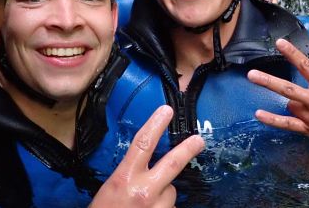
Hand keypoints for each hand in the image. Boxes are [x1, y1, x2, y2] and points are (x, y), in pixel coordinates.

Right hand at [90, 105, 204, 207]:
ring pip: (171, 193)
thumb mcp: (110, 189)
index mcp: (124, 179)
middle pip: (171, 164)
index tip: (166, 110)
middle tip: (199, 140)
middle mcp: (143, 191)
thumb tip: (148, 165)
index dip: (156, 124)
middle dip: (187, 150)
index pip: (143, 144)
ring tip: (146, 205)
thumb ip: (129, 175)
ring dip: (164, 195)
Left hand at [246, 38, 308, 140]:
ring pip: (289, 105)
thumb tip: (291, 88)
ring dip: (291, 103)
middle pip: (289, 89)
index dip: (292, 53)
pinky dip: (272, 119)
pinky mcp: (308, 129)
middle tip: (252, 74)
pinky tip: (259, 113)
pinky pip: (287, 124)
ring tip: (303, 104)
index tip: (279, 42)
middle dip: (269, 82)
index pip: (306, 66)